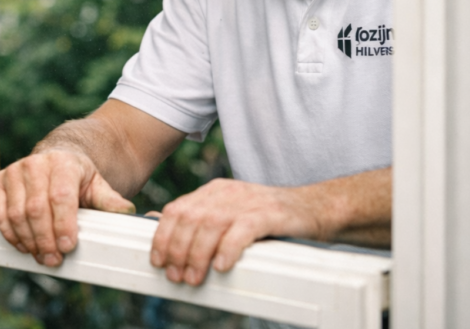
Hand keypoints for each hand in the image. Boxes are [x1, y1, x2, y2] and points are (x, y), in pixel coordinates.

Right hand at [0, 150, 135, 266]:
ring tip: (42, 256)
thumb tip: (127, 212)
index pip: (60, 197)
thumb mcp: (97, 185)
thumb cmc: (77, 176)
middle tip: (54, 259)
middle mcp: (35, 163)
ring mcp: (15, 171)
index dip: (63, 225)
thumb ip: (109, 200)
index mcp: (62, 162)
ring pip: (16, 214)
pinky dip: (10, 234)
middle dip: (45, 240)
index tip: (68, 247)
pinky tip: (24, 246)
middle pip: (36, 209)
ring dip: (28, 241)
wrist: (55, 157)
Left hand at [149, 178, 324, 284]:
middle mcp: (226, 193)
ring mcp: (247, 201)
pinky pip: (242, 230)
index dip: (163, 236)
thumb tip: (156, 224)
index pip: (176, 209)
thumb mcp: (228, 213)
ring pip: (211, 225)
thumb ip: (197, 219)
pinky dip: (228, 249)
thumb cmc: (268, 217)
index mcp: (212, 191)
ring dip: (198, 255)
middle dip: (178, 250)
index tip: (158, 261)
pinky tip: (222, 266)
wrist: (313, 208)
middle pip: (190, 219)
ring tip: (194, 278)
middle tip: (176, 276)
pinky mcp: (268, 213)